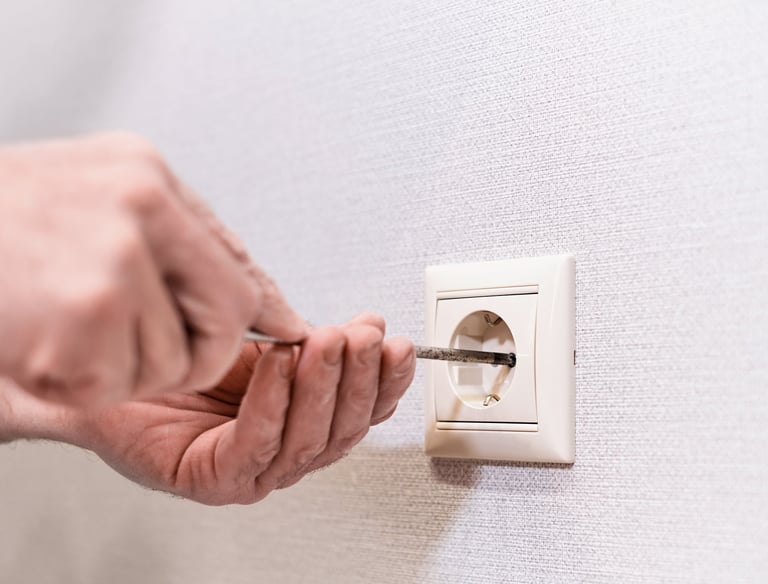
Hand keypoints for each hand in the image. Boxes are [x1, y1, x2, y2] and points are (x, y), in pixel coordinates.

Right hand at [0, 133, 305, 404]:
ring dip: (127, 368)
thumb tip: (271, 306)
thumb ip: (190, 245)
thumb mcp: (103, 201)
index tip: (277, 336)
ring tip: (70, 329)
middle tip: (144, 346)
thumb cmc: (4, 220)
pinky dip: (83, 383)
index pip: (238, 267)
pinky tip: (44, 344)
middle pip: (226, 318)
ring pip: (173, 362)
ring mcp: (113, 263)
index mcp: (149, 181)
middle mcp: (141, 212)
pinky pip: (118, 384)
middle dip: (198, 352)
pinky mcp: (82, 317)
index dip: (253, 314)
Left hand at [68, 313, 414, 504]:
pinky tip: (279, 362)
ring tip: (327, 343)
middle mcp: (281, 452)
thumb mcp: (264, 339)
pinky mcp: (214, 479)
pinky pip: (256, 442)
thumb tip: (367, 326)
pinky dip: (274, 400)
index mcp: (301, 422)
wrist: (111, 376)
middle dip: (360, 381)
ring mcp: (250, 472)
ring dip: (324, 387)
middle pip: (342, 431)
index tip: (397, 346)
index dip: (386, 382)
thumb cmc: (185, 361)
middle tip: (366, 339)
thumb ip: (311, 338)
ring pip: (307, 441)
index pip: (361, 413)